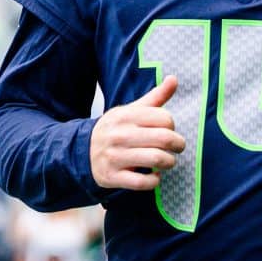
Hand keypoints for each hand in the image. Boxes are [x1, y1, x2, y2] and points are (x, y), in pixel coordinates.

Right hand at [90, 75, 185, 190]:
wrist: (83, 149)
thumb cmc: (116, 128)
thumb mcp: (132, 110)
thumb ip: (155, 96)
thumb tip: (174, 78)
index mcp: (127, 116)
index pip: (164, 119)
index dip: (172, 126)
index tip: (169, 130)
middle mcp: (120, 135)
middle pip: (164, 139)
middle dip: (178, 144)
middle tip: (178, 147)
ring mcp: (115, 157)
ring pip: (156, 159)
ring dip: (169, 162)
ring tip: (168, 161)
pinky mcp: (112, 176)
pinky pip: (142, 182)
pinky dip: (154, 180)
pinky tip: (155, 175)